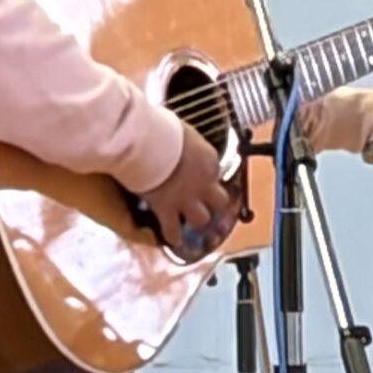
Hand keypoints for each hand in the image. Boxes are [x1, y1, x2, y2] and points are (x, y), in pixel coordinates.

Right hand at [140, 120, 239, 257]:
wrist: (151, 145)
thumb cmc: (164, 130)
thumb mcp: (182, 131)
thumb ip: (184, 141)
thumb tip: (177, 137)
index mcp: (209, 160)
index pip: (215, 171)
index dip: (209, 176)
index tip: (203, 177)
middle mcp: (204, 184)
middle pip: (220, 202)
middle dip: (217, 205)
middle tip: (212, 207)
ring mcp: (187, 200)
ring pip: (201, 219)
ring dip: (198, 220)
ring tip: (194, 224)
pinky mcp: (167, 211)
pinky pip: (172, 230)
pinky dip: (173, 236)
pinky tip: (174, 242)